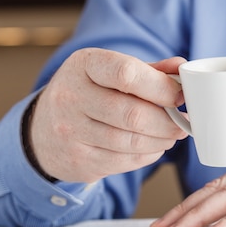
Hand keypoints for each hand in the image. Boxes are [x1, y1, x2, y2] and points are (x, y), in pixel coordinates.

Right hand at [29, 48, 187, 182]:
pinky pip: (124, 161)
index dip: (161, 87)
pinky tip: (153, 146)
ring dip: (161, 140)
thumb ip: (148, 70)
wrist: (42, 130)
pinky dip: (148, 155)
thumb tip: (181, 67)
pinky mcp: (78, 160)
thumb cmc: (87, 94)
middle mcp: (71, 97)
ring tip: (172, 134)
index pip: (126, 74)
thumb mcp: (108, 72)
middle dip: (167, 121)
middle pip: (133, 114)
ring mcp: (71, 132)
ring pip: (131, 142)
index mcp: (84, 65)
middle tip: (183, 122)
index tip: (180, 96)